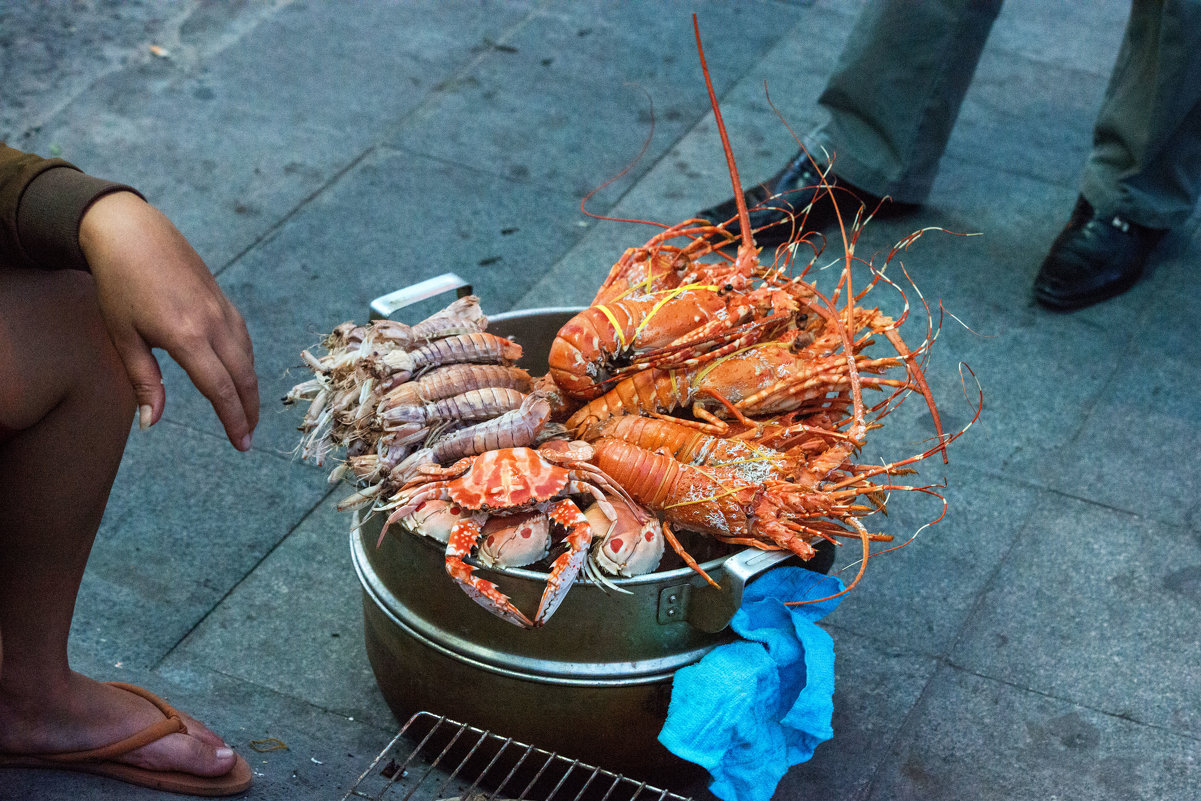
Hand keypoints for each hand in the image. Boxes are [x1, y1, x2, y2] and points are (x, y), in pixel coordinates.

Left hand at [79, 191, 258, 450]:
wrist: (132, 232)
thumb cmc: (118, 284)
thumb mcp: (123, 336)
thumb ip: (143, 381)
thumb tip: (153, 423)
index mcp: (187, 337)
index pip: (220, 389)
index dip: (233, 420)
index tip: (240, 444)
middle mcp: (213, 325)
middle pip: (243, 378)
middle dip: (249, 412)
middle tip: (247, 439)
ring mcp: (222, 310)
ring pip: (248, 359)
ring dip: (250, 389)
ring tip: (247, 412)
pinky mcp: (223, 300)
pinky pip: (244, 339)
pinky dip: (247, 363)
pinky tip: (241, 374)